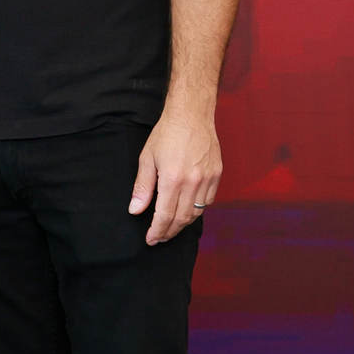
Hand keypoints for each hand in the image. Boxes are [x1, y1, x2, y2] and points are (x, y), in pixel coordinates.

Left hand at [127, 109, 220, 244]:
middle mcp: (193, 182)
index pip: (165, 216)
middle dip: (169, 232)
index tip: (151, 239)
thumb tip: (135, 210)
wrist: (191, 114)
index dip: (157, 231)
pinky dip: (197, 211)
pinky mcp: (217, 175)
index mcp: (173, 179)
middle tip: (159, 238)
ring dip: (183, 224)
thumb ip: (142, 187)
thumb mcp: (147, 158)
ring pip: (196, 213)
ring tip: (171, 228)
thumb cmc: (166, 134)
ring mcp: (207, 179)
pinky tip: (187, 211)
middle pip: (182, 219)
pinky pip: (208, 202)